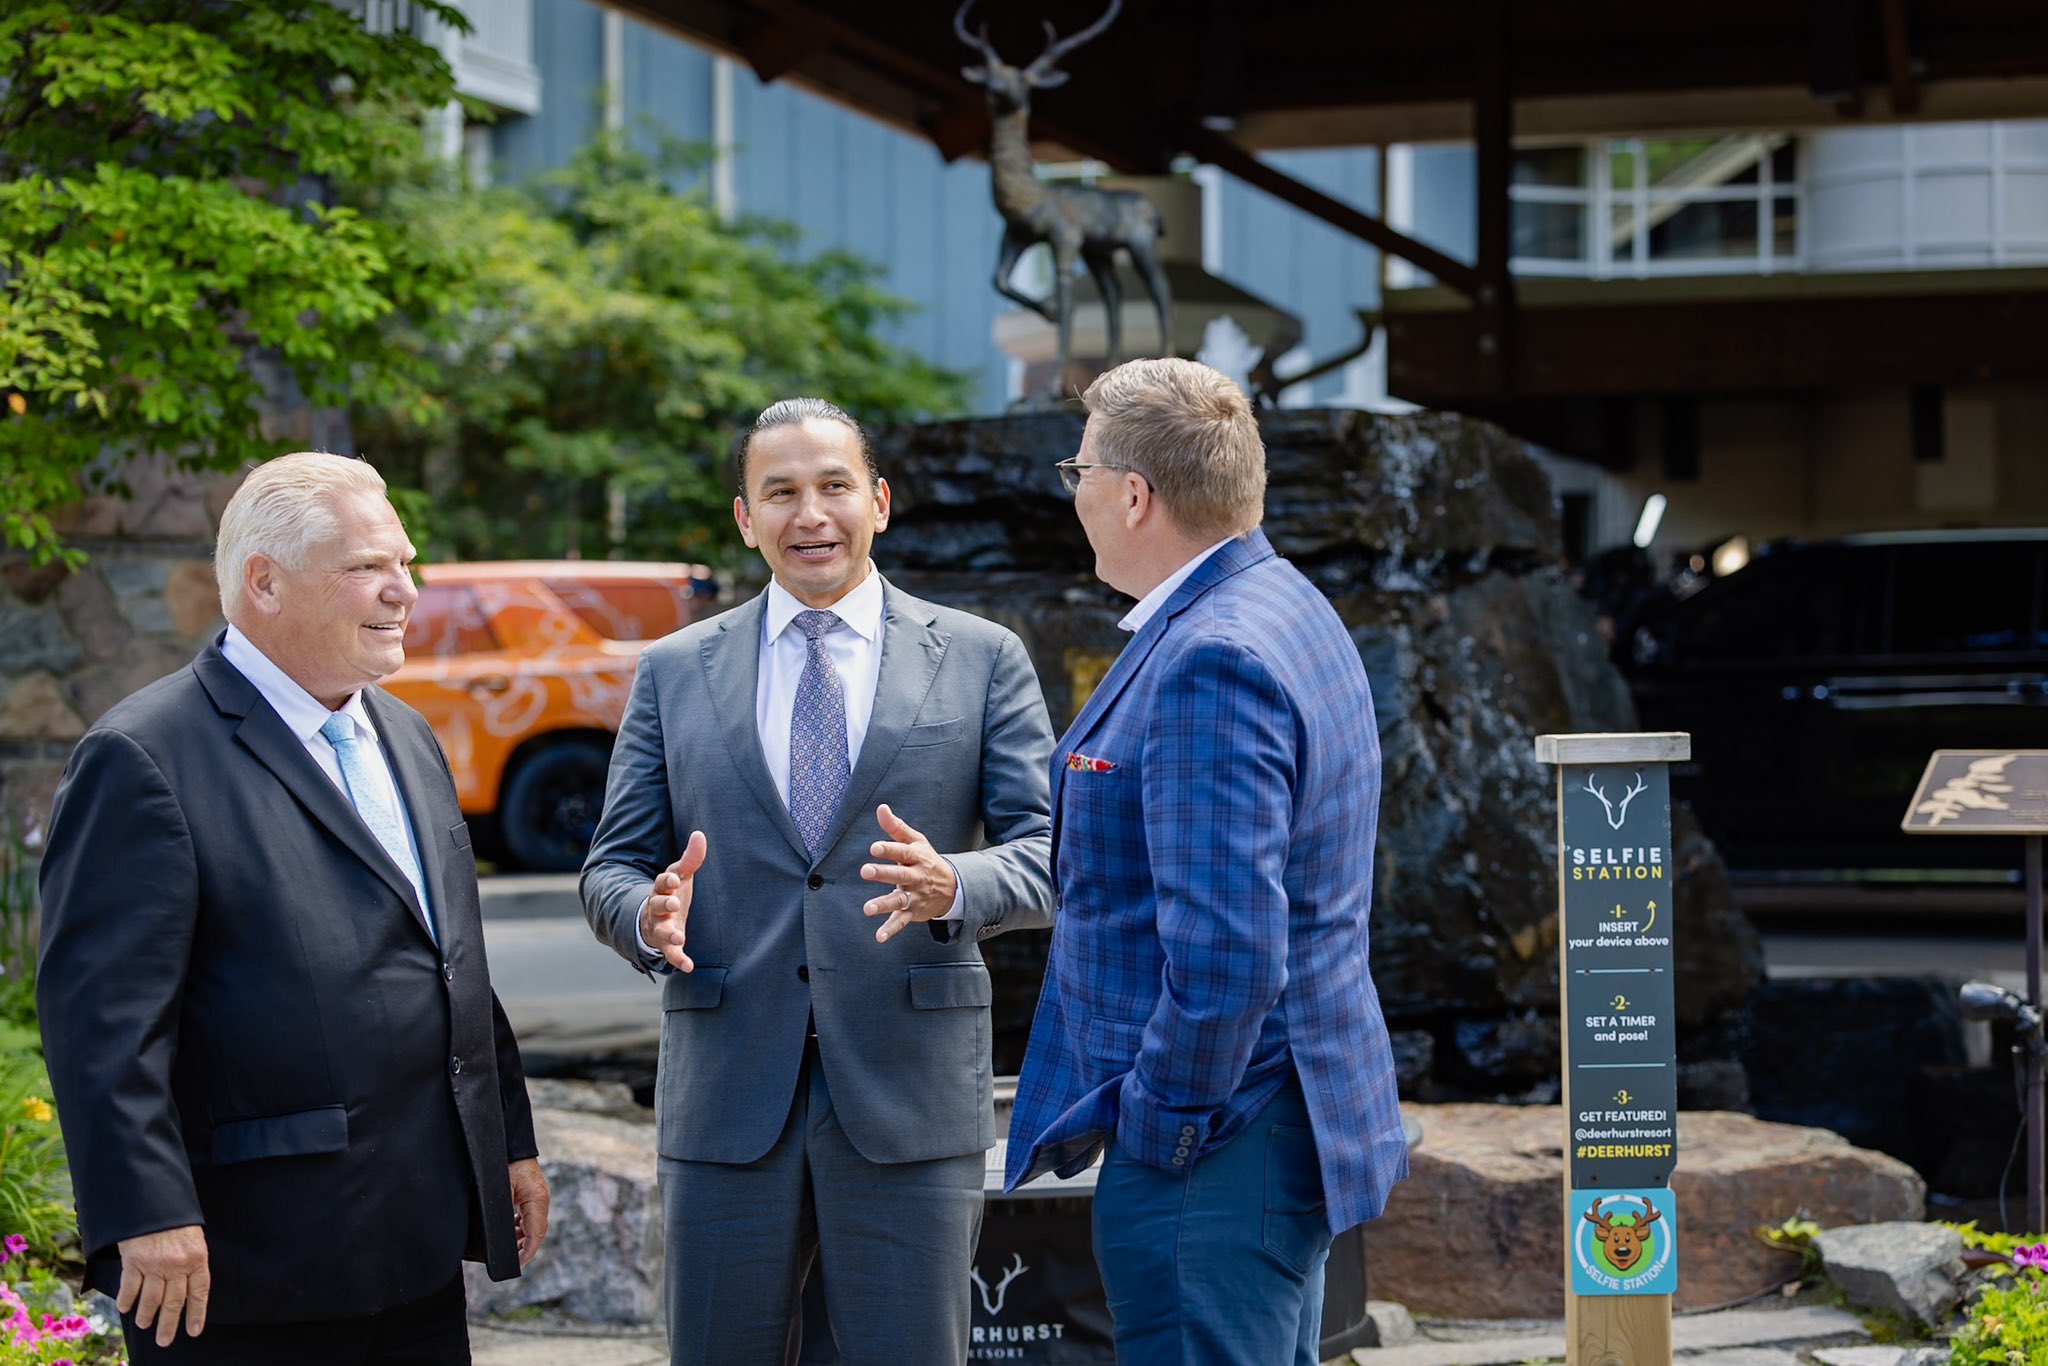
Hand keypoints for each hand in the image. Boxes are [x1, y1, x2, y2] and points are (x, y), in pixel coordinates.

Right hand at [117, 1224, 208, 1347]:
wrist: (154, 1199)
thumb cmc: (176, 1219)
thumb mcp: (193, 1238)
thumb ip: (191, 1261)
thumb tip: (188, 1287)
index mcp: (197, 1258)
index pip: (199, 1292)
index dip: (197, 1313)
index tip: (194, 1330)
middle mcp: (178, 1264)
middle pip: (174, 1301)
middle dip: (169, 1324)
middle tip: (165, 1341)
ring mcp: (155, 1263)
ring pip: (152, 1298)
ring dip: (147, 1315)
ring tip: (145, 1324)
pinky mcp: (134, 1260)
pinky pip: (130, 1287)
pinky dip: (127, 1300)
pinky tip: (125, 1309)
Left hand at [509, 1157, 549, 1267]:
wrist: (509, 1144)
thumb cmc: (504, 1165)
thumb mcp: (501, 1192)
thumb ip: (504, 1216)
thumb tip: (502, 1238)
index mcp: (537, 1200)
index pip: (536, 1234)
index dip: (527, 1253)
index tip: (517, 1265)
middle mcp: (541, 1200)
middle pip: (537, 1232)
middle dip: (524, 1248)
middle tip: (511, 1261)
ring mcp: (538, 1196)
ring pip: (534, 1225)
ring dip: (523, 1238)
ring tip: (509, 1249)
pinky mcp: (532, 1194)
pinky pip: (530, 1216)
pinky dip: (522, 1227)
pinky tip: (511, 1231)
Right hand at [639, 831, 706, 971]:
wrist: (657, 919)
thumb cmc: (673, 893)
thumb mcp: (681, 876)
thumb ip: (690, 858)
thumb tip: (699, 834)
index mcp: (662, 890)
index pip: (661, 883)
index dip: (666, 881)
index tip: (674, 879)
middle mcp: (657, 909)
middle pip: (657, 905)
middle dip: (664, 904)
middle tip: (673, 903)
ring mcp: (660, 928)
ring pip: (660, 931)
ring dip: (668, 934)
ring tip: (677, 938)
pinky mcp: (667, 945)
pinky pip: (670, 954)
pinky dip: (678, 960)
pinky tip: (688, 966)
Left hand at [861, 804, 958, 943]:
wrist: (952, 888)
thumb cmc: (926, 860)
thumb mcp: (916, 841)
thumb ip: (896, 827)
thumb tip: (880, 808)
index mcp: (916, 857)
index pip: (902, 852)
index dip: (889, 849)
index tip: (874, 848)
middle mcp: (916, 877)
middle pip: (900, 875)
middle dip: (883, 873)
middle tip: (865, 870)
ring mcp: (915, 896)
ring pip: (899, 900)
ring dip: (884, 904)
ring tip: (867, 909)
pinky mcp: (913, 912)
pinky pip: (901, 921)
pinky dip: (891, 930)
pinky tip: (879, 937)